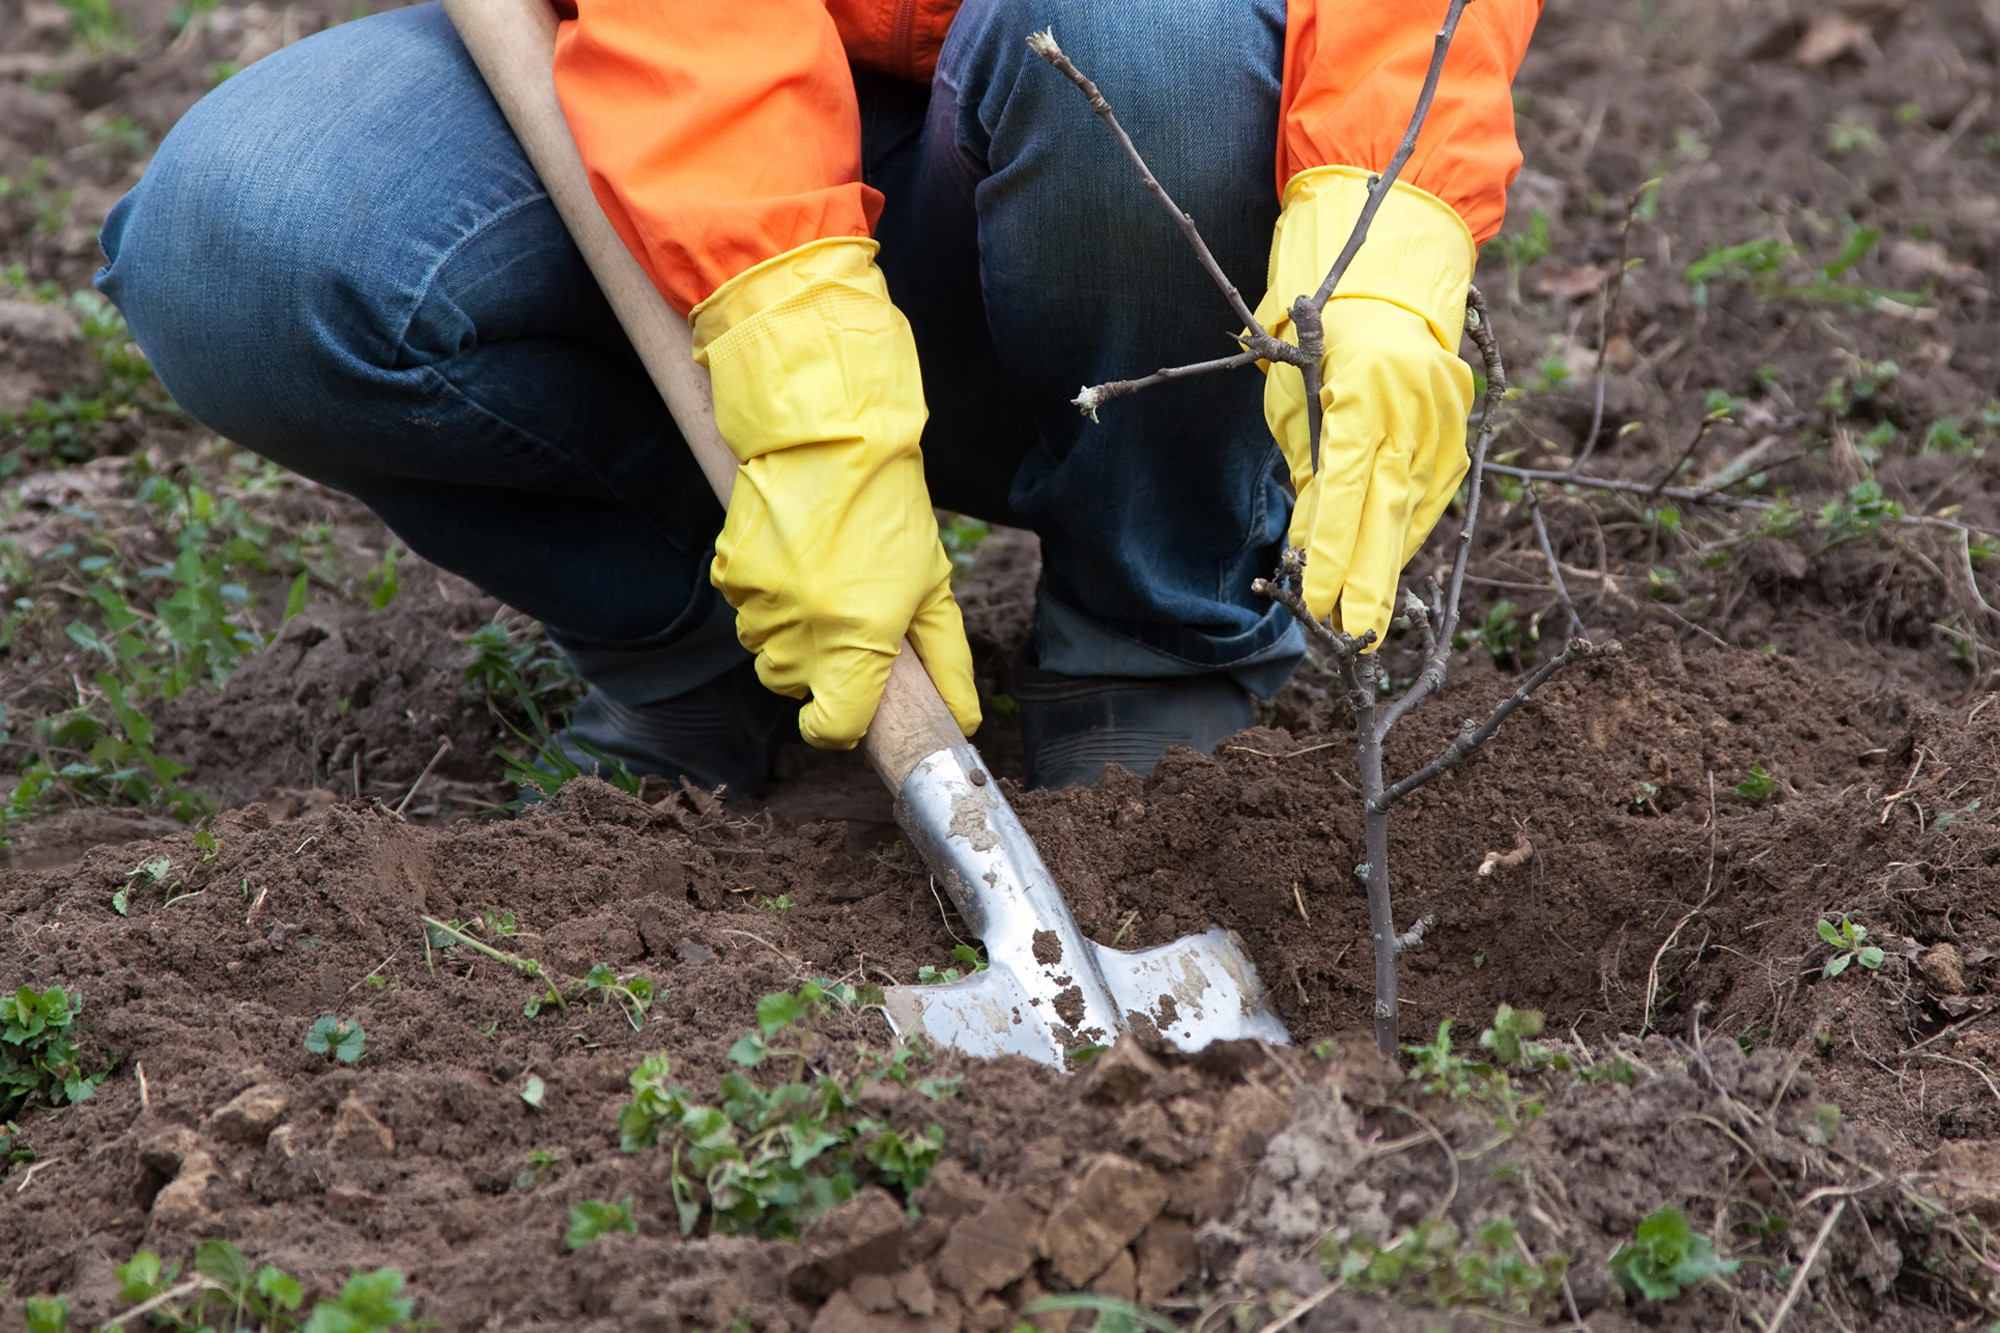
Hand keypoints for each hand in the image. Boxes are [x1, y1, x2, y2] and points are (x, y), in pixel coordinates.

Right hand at [696, 238, 979, 747]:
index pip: (831, 728)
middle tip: (845, 620)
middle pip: (793, 689)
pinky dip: (764, 597)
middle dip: (817, 671)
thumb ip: (946, 659)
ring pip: (765, 651)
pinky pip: (744, 609)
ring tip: (819, 580)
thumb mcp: (932, 584)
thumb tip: (962, 719)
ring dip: (789, 634)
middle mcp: (802, 628)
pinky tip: (791, 557)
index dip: (839, 726)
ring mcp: (760, 600)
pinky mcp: (729, 571)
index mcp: (858, 638)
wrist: (830, 432)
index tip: (848, 709)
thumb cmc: (890, 508)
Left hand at [1255, 167, 1476, 644]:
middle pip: (1390, 509)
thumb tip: (1310, 540)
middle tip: (1355, 635)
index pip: (1347, 491)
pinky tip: (1390, 559)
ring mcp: (1445, 414)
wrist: (1390, 264)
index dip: (1333, 553)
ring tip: (1367, 614)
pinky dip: (1411, 526)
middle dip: (1370, 578)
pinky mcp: (1459, 422)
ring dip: (1389, 559)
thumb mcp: (1294, 393)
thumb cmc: (1319, 326)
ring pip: (1417, 504)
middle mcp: (1413, 404)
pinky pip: (1435, 488)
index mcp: (1363, 390)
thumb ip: (1309, 467)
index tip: (1318, 602)